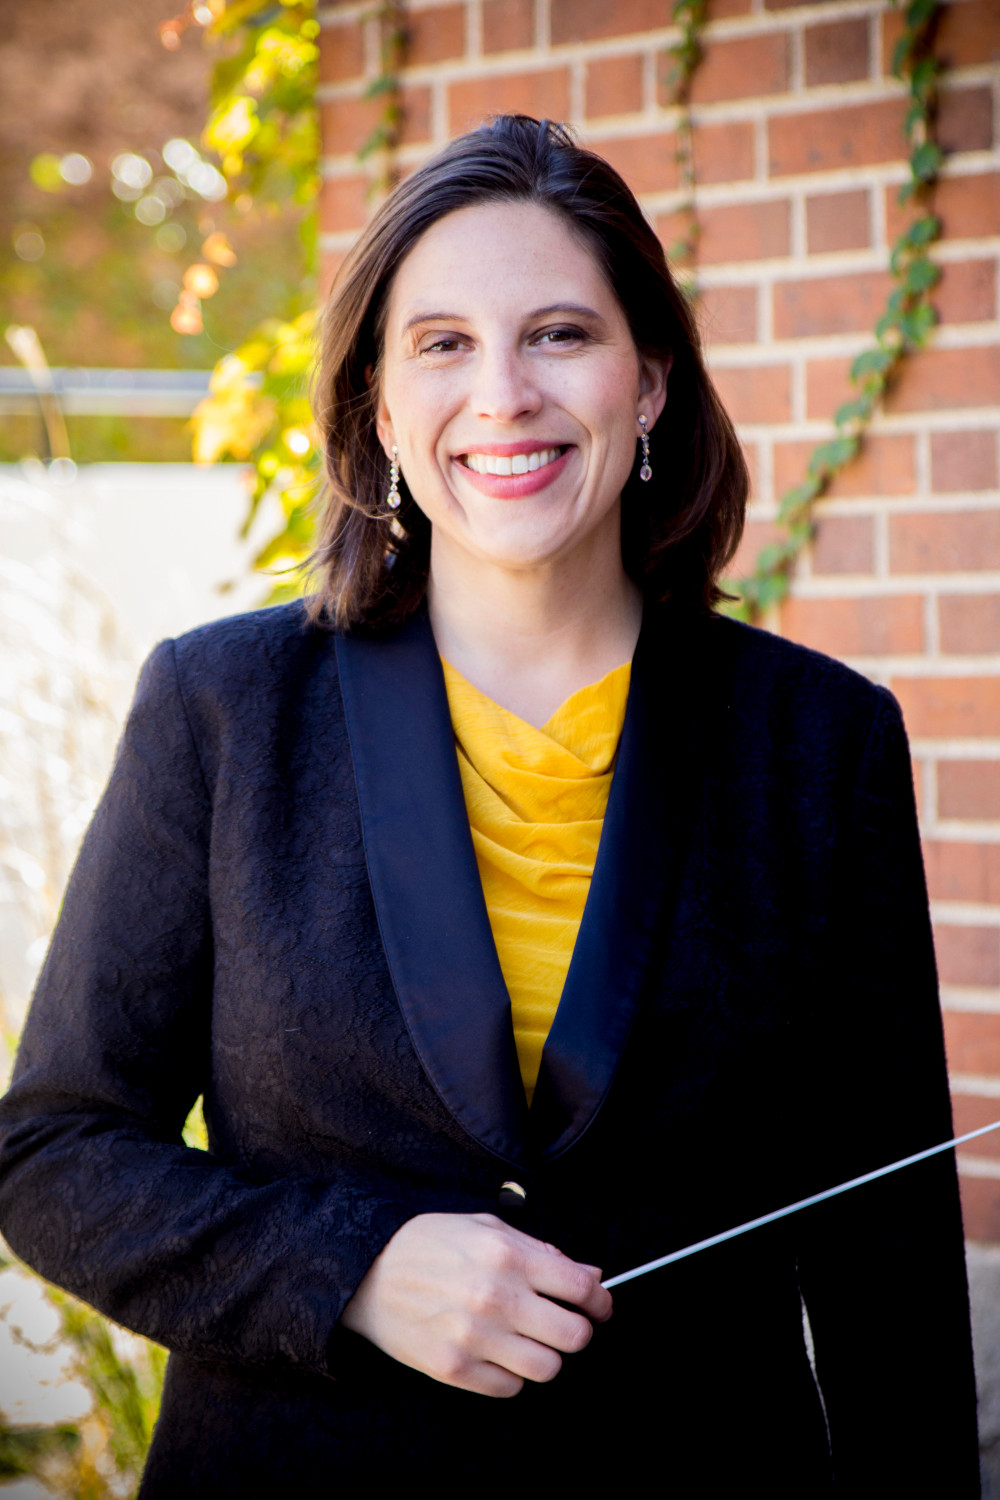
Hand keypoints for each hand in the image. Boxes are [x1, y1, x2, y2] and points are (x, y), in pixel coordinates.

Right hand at [340, 1212, 612, 1396]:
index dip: (600, 1300)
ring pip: (547, 1368)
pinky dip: (511, 1375)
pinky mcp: (454, 1370)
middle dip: (577, 1330)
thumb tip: (589, 1275)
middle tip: (564, 1323)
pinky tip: (497, 1353)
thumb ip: (540, 1250)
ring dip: (545, 1355)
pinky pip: (510, 1388)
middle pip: (575, 1336)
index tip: (598, 1305)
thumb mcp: (486, 1228)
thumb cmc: (430, 1244)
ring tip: (528, 1340)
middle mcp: (497, 1298)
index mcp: (508, 1256)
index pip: (582, 1288)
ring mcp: (475, 1338)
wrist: (367, 1272)